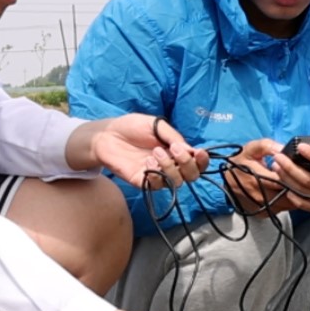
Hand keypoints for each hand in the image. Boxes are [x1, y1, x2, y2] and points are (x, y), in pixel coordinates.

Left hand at [91, 114, 207, 189]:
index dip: (202, 160)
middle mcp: (170, 164)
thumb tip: (189, 149)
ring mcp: (157, 174)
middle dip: (188, 164)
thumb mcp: (156, 124)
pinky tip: (147, 162)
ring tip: (155, 152)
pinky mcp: (143, 181)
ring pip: (176, 182)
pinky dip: (156, 174)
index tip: (199, 152)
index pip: (197, 162)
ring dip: (170, 167)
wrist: (106, 134)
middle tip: (174, 150)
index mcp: (176, 151)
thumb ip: (173, 136)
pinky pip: (157, 186)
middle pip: (191, 175)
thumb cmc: (131, 127)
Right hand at [223, 139, 291, 216]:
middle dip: (298, 184)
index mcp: (257, 178)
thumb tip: (284, 148)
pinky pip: (285, 209)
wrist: (228, 182)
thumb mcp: (251, 149)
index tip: (296, 166)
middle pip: (289, 193)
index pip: (283, 179)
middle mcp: (261, 196)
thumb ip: (268, 146)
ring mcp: (264, 206)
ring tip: (298, 183)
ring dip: (297, 194)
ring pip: (290, 203)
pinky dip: (291, 201)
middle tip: (302, 175)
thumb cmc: (240, 163)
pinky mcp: (266, 213)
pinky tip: (290, 192)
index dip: (293, 172)